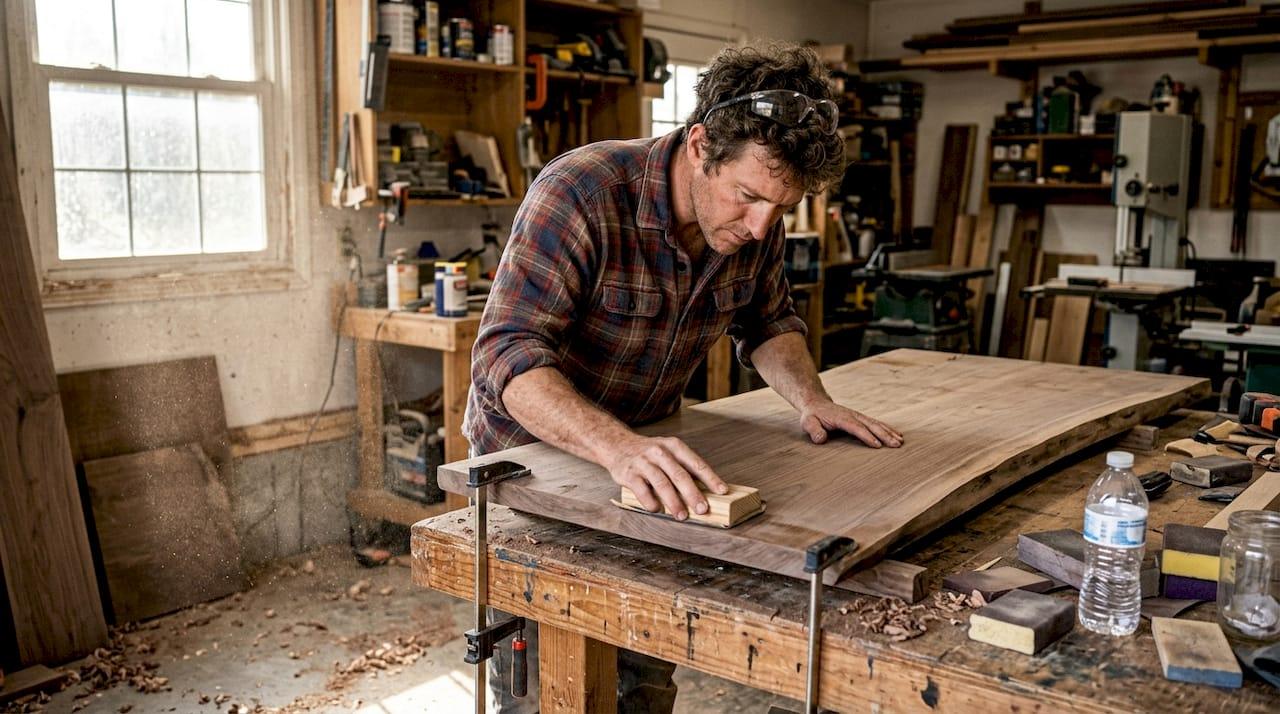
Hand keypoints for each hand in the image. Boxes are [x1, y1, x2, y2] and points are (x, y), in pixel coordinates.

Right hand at [606, 435, 727, 519]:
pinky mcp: (629, 474)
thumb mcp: (669, 453)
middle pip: (679, 474)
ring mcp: (643, 462)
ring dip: (673, 502)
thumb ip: (684, 468)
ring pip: (662, 483)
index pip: (696, 463)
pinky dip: (651, 502)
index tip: (722, 491)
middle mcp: (659, 452)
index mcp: (674, 446)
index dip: (710, 478)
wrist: (617, 445)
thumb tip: (708, 490)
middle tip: (703, 509)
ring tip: (682, 516)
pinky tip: (657, 510)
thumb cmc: (650, 454)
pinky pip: (642, 490)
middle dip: (693, 494)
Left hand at [800, 400, 902, 447]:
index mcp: (841, 418)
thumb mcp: (808, 423)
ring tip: (900, 441)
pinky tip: (897, 435)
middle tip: (896, 445)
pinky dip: (888, 429)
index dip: (866, 436)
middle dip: (884, 435)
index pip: (855, 428)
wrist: (816, 403)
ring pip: (876, 424)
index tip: (877, 445)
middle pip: (871, 425)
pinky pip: (877, 423)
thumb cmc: (812, 416)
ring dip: (889, 432)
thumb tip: (820, 439)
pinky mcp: (861, 418)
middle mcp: (853, 416)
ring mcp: (858, 416)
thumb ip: (814, 431)